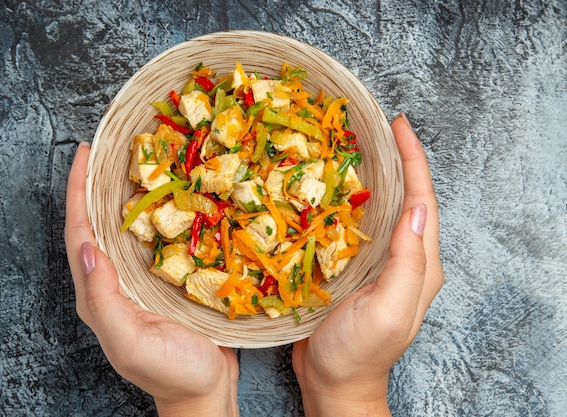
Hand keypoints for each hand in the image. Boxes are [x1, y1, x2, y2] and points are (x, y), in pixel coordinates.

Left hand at [65, 142, 238, 416]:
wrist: (206, 390)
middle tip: (107, 149)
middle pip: (98, 224)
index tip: (83, 156)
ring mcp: (141, 280)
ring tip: (136, 162)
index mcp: (99, 295)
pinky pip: (156, 239)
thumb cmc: (171, 372)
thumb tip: (88, 248)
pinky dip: (158, 213)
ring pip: (127, 228)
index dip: (77, 193)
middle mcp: (116, 281)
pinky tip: (173, 195)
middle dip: (97, 185)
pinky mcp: (167, 279)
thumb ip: (104, 300)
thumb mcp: (130, 342)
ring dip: (126, 194)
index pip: (80, 234)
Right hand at [292, 114, 443, 415]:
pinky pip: (355, 226)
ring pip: (381, 208)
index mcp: (419, 265)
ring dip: (373, 175)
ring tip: (354, 147)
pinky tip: (329, 189)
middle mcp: (404, 258)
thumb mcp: (388, 311)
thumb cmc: (359, 353)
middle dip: (396, 159)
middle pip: (406, 198)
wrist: (334, 384)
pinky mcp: (354, 268)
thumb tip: (419, 209)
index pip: (423, 201)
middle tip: (376, 127)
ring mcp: (378, 263)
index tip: (399, 126)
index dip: (414, 161)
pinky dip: (347, 201)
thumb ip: (408, 263)